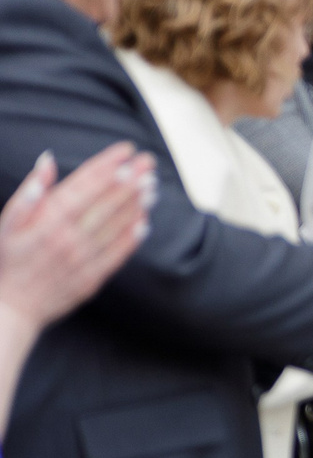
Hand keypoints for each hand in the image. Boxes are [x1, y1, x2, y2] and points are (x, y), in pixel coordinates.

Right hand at [0, 146, 153, 332]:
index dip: (106, 166)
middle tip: (147, 162)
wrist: (11, 307)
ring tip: (152, 185)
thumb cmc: (9, 260)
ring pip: (114, 226)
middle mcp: (68, 238)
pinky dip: (132, 237)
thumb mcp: (7, 223)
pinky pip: (116, 254)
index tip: (125, 150)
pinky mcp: (92, 278)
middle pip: (104, 203)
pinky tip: (145, 221)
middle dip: (129, 180)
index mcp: (47, 222)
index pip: (83, 186)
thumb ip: (29, 192)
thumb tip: (47, 160)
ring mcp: (82, 259)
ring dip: (136, 204)